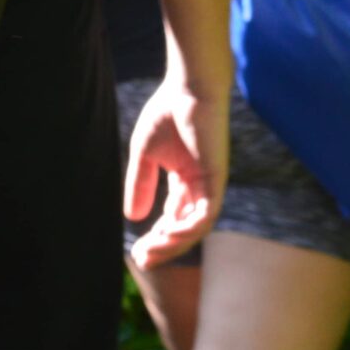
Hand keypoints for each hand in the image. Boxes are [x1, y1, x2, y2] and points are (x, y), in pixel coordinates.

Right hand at [123, 71, 226, 269]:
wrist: (189, 89)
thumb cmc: (168, 113)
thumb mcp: (145, 154)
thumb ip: (140, 184)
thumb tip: (132, 219)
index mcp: (185, 180)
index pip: (173, 218)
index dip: (156, 237)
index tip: (137, 253)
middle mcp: (200, 187)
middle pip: (184, 228)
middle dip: (164, 247)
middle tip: (142, 260)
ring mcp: (210, 185)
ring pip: (195, 227)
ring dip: (174, 243)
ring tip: (152, 251)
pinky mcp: (216, 180)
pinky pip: (206, 215)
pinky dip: (189, 228)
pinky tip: (168, 234)